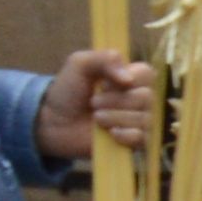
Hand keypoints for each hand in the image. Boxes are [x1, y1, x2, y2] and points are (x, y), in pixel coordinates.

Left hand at [40, 49, 154, 162]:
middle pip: (146, 97)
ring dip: (116, 117)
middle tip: (93, 103)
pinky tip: (110, 133)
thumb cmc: (68, 90)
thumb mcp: (80, 64)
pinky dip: (125, 135)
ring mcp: (138, 121)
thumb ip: (104, 58)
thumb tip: (128, 79)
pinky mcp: (134, 142)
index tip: (105, 83)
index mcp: (131, 78)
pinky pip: (142, 138)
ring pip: (143, 118)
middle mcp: (139, 99)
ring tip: (96, 118)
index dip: (130, 78)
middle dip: (116, 100)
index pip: (148, 74)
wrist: (53, 121)